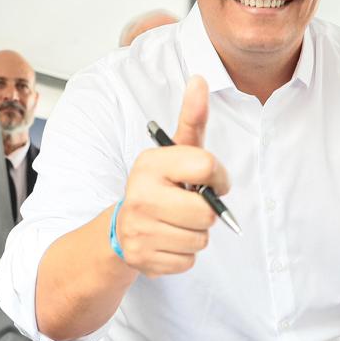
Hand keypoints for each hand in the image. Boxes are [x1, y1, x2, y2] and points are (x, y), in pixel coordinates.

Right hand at [114, 77, 230, 276]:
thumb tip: (199, 79)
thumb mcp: (174, 153)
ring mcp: (139, 229)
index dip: (218, 176)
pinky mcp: (142, 258)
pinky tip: (168, 240)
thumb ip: (192, 120)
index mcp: (150, 164)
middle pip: (207, 213)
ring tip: (176, 222)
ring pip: (200, 239)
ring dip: (196, 233)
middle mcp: (140, 194)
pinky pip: (189, 260)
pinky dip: (184, 253)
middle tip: (189, 205)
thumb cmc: (160, 186)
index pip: (206, 166)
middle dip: (206, 212)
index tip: (210, 179)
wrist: (121, 229)